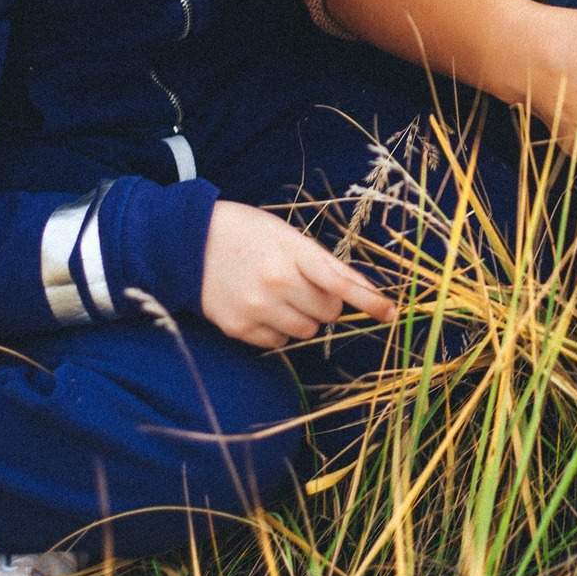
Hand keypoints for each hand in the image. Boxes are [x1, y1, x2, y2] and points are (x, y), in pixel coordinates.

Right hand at [199, 200, 397, 347]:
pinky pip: (278, 343)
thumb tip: (358, 288)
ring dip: (304, 318)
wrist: (186, 243)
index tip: (390, 311)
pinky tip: (263, 308)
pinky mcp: (239, 328)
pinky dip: (278, 330)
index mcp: (291, 251)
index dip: (369, 299)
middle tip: (306, 286)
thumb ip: (320, 261)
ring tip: (282, 296)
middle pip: (328, 312)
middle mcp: (277, 282)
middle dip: (326, 304)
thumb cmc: (244, 232)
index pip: (340, 280)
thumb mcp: (285, 234)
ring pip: (306, 331)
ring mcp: (257, 308)